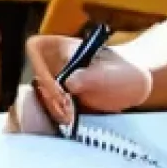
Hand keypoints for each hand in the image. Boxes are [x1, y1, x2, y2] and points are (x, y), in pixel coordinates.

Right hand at [24, 35, 152, 124]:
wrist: (133, 88)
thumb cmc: (124, 72)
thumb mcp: (111, 73)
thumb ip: (90, 76)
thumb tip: (68, 82)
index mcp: (63, 47)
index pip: (35, 48)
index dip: (38, 66)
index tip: (57, 86)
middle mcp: (54, 63)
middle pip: (33, 74)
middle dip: (47, 94)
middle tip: (65, 107)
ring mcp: (55, 81)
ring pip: (37, 94)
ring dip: (51, 108)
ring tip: (71, 116)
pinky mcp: (59, 100)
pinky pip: (46, 107)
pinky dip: (55, 116)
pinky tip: (70, 120)